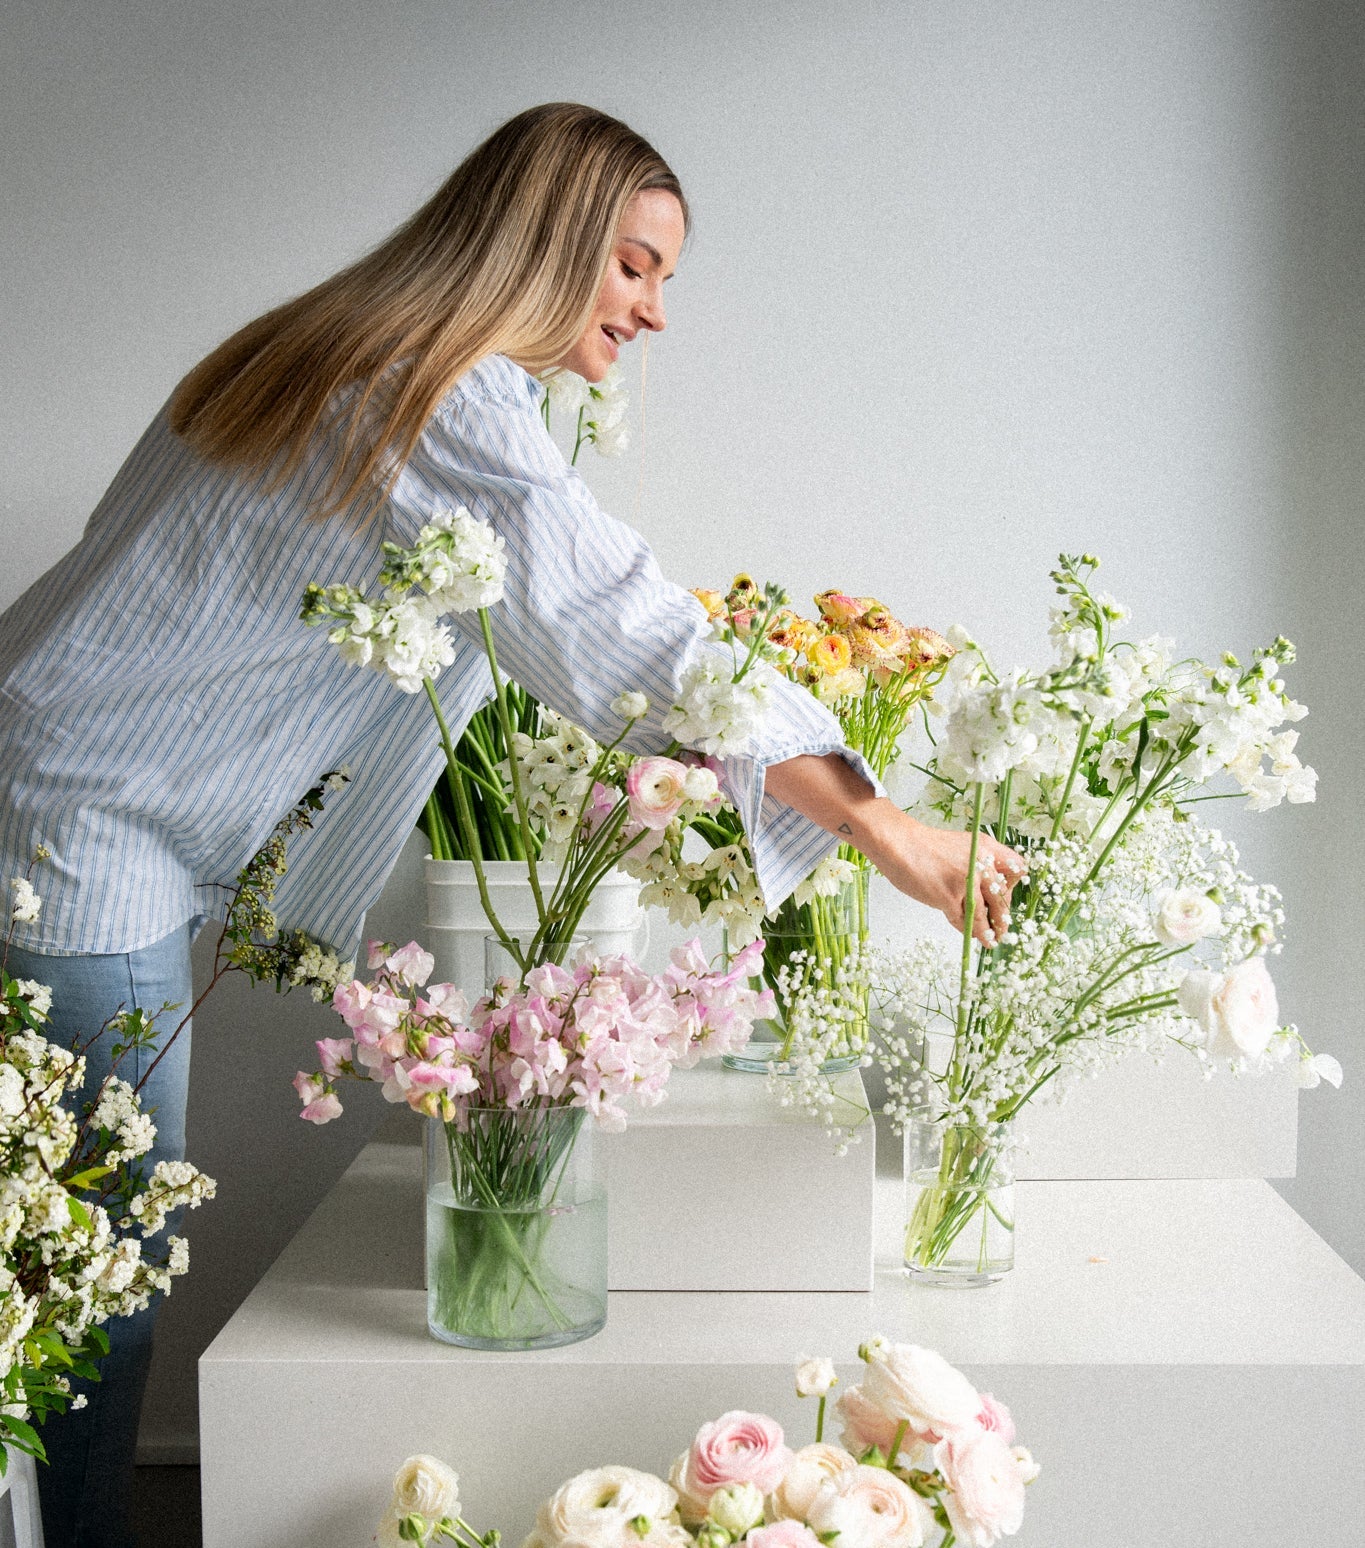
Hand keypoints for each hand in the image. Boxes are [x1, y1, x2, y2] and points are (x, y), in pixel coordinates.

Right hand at [765, 755, 1027, 945]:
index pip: (1018, 869)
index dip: (1012, 885)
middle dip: (1004, 916)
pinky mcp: (949, 896)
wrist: (898, 843)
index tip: (1003, 895)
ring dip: (990, 931)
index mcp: (986, 847)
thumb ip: (977, 866)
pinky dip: (969, 931)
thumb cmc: (925, 847)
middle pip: (1003, 896)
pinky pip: (965, 920)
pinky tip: (972, 937)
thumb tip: (987, 897)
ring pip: (986, 913)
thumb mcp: (962, 848)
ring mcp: (966, 880)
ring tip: (991, 940)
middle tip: (1002, 927)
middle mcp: (981, 862)